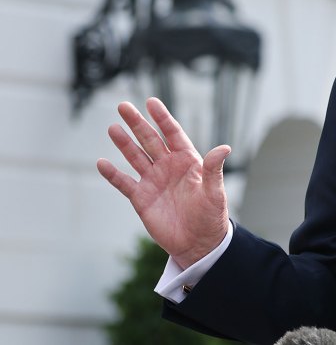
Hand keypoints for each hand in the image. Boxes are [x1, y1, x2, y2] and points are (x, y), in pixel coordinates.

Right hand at [96, 98, 229, 268]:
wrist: (198, 243)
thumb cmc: (211, 215)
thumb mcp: (215, 191)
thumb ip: (214, 169)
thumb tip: (225, 148)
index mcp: (188, 160)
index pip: (173, 133)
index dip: (162, 118)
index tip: (151, 101)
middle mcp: (168, 167)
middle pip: (150, 140)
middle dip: (137, 123)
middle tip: (123, 105)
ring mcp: (153, 181)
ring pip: (135, 157)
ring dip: (124, 143)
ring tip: (113, 128)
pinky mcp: (141, 198)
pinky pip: (124, 183)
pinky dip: (113, 174)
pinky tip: (102, 163)